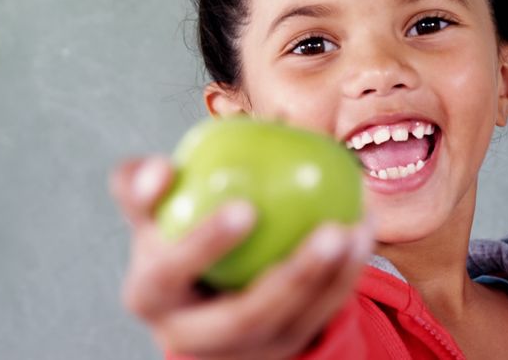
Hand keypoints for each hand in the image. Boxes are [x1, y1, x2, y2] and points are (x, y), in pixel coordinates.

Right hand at [110, 157, 373, 359]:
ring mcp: (239, 349)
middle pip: (239, 317)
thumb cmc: (175, 231)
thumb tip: (160, 165)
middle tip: (326, 231)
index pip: (166, 272)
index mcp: (149, 295)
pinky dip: (343, 275)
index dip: (200, 243)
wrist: (199, 292)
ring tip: (348, 228)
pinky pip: (318, 315)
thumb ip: (146, 181)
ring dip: (324, 276)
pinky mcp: (278, 349)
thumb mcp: (153, 209)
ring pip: (289, 320)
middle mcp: (190, 335)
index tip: (243, 206)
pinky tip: (362, 230)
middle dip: (283, 279)